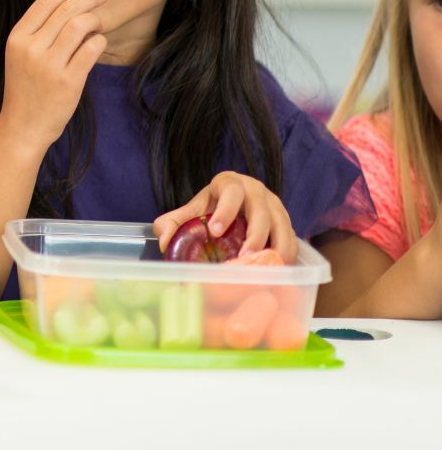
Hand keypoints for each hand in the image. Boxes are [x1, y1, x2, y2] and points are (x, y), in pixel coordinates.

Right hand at [0, 0, 108, 152]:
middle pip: (65, 10)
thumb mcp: (20, 54)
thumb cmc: (26, 87)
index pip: (44, 2)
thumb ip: (38, 30)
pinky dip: (98, 40)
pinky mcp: (68, 81)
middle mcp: (31, 48)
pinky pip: (91, 49)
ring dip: (95, 18)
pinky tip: (98, 42)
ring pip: (79, 25)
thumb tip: (67, 1)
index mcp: (17, 38)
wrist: (23, 126)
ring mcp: (49, 65)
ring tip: (99, 21)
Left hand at [153, 171, 297, 264]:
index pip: (231, 191)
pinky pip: (293, 240)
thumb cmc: (212, 209)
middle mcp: (256, 191)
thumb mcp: (193, 211)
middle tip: (245, 258)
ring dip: (276, 249)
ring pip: (283, 226)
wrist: (234, 206)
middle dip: (255, 234)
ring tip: (266, 271)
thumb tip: (163, 241)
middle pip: (261, 210)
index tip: (214, 230)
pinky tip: (279, 274)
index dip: (225, 210)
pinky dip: (288, 257)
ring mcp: (275, 206)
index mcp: (230, 183)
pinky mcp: (287, 223)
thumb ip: (175, 222)